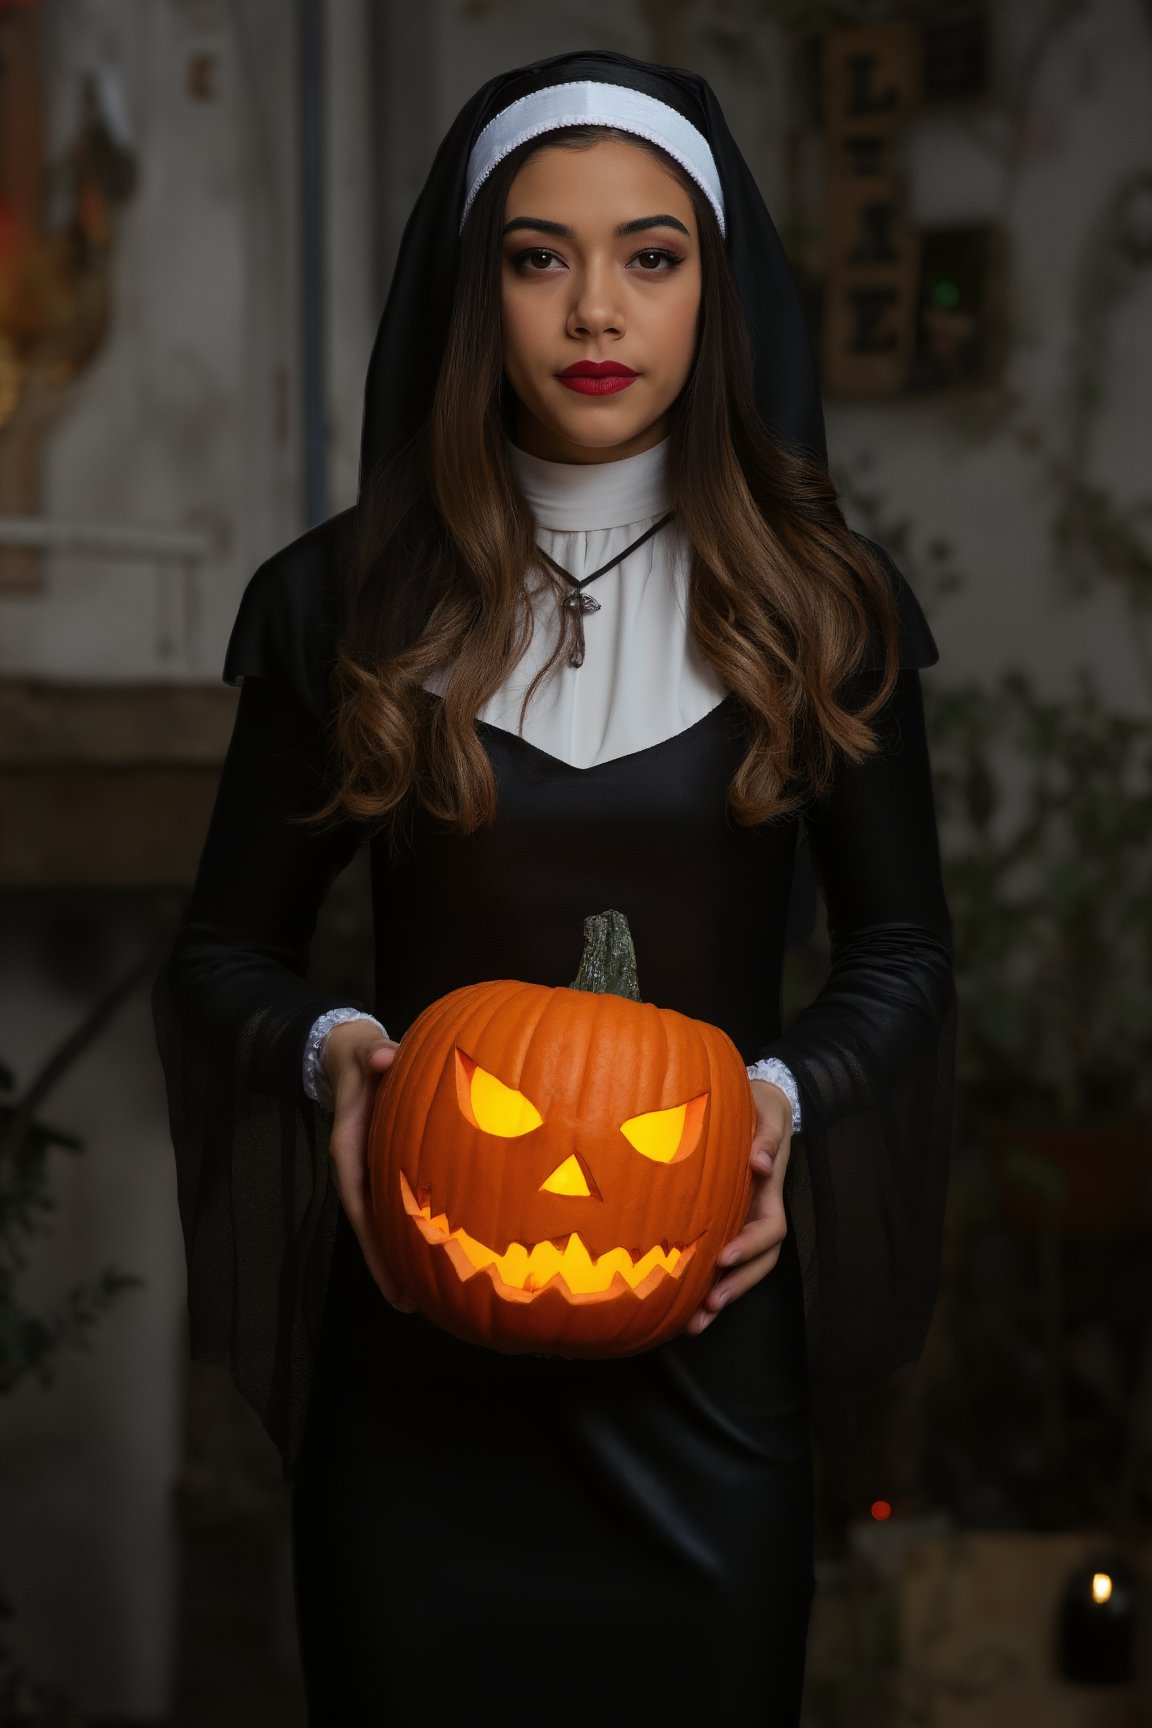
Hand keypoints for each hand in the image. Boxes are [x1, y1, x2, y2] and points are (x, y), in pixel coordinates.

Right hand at [324, 1020, 414, 1312]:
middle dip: (386, 1263)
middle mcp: (359, 1168)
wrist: (358, 1056)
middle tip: (409, 1304)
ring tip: (422, 1298)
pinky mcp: (390, 1169)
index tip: (388, 1276)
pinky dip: (414, 1230)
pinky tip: (438, 1254)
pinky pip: (399, 1205)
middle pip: (371, 1224)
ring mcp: (374, 1172)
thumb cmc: (365, 1058)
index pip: (358, 1200)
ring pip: (384, 1220)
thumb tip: (383, 1056)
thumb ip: (374, 1055)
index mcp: (349, 1148)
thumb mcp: (365, 1053)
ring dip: (400, 1256)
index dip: (372, 1239)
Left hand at [684, 1079, 792, 1335]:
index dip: (751, 1245)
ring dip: (720, 1296)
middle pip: (758, 1262)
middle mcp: (757, 1211)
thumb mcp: (766, 1110)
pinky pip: (718, 1258)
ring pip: (740, 1269)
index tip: (724, 1257)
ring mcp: (742, 1219)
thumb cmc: (759, 1104)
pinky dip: (704, 1284)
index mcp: (769, 1190)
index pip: (770, 1228)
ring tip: (694, 1325)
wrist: (755, 1101)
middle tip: (709, 1307)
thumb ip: (765, 1135)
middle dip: (736, 1286)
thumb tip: (759, 1163)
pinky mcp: (723, 1220)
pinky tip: (680, 1307)